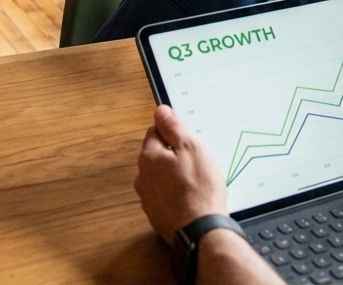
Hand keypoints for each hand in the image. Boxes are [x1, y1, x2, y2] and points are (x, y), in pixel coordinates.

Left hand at [135, 105, 228, 244]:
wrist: (200, 232)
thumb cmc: (198, 189)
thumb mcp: (191, 148)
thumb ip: (173, 127)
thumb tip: (160, 111)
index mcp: (149, 156)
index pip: (155, 131)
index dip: (173, 131)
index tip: (187, 138)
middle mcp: (143, 177)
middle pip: (157, 154)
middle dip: (174, 154)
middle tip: (196, 160)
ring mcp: (148, 198)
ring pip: (161, 176)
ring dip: (175, 174)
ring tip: (196, 180)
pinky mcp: (157, 215)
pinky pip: (165, 195)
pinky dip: (176, 193)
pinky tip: (192, 196)